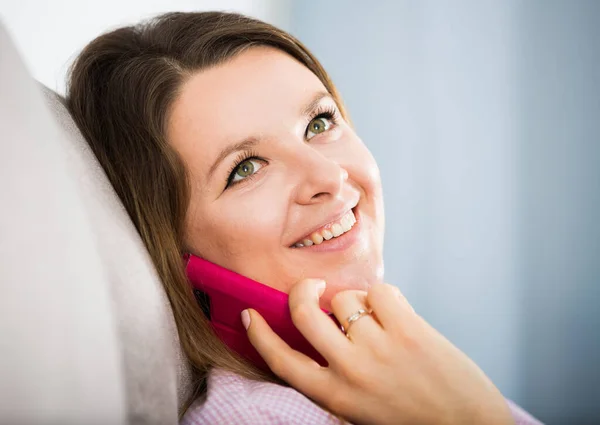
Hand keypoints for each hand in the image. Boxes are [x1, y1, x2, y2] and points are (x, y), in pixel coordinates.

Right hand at [242, 280, 513, 424]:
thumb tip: (321, 325)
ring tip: (377, 320)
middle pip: (303, 314)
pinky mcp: (407, 329)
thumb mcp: (359, 408)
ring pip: (344, 298)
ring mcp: (378, 348)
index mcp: (334, 395)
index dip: (260, 335)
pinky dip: (385, 296)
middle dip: (302, 290)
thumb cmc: (413, 417)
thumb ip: (336, 374)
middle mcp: (349, 370)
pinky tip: (398, 315)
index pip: (282, 360)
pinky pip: (379, 290)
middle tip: (313, 287)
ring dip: (356, 301)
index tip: (250, 313)